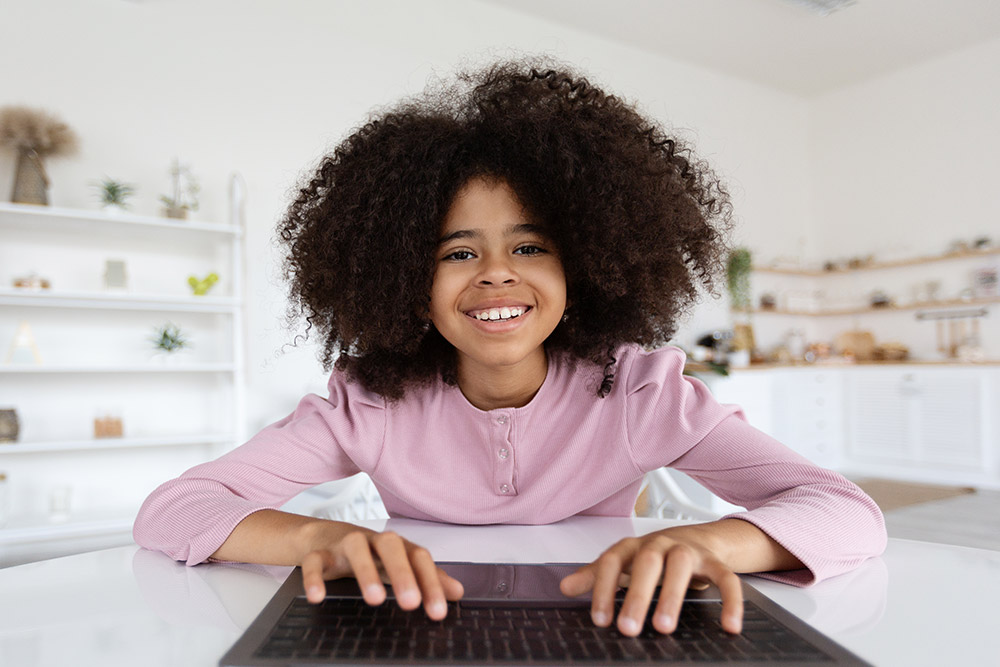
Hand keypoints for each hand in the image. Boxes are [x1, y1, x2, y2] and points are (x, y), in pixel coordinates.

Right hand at [300, 529, 463, 619]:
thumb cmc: (371, 554)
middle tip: (411, 603)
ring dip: (366, 571)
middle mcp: (373, 541)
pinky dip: (314, 577)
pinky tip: (319, 597)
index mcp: (397, 546)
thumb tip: (458, 592)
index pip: (419, 558)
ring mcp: (345, 544)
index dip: (431, 583)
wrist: (325, 536)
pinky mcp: (319, 552)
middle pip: (391, 547)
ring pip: (356, 548)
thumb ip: (428, 577)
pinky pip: (315, 561)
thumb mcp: (400, 565)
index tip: (438, 612)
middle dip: (402, 574)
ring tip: (375, 600)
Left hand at [560, 529, 742, 635]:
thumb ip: (596, 575)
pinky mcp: (714, 561)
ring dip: (672, 597)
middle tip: (628, 627)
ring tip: (664, 628)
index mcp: (633, 546)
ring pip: (680, 567)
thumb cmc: (655, 555)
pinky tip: (729, 626)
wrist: (699, 537)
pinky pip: (726, 578)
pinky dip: (730, 601)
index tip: (599, 619)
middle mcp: (659, 544)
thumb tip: (565, 587)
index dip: (603, 589)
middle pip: (646, 563)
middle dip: (636, 595)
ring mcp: (688, 551)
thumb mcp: (624, 563)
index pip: (612, 562)